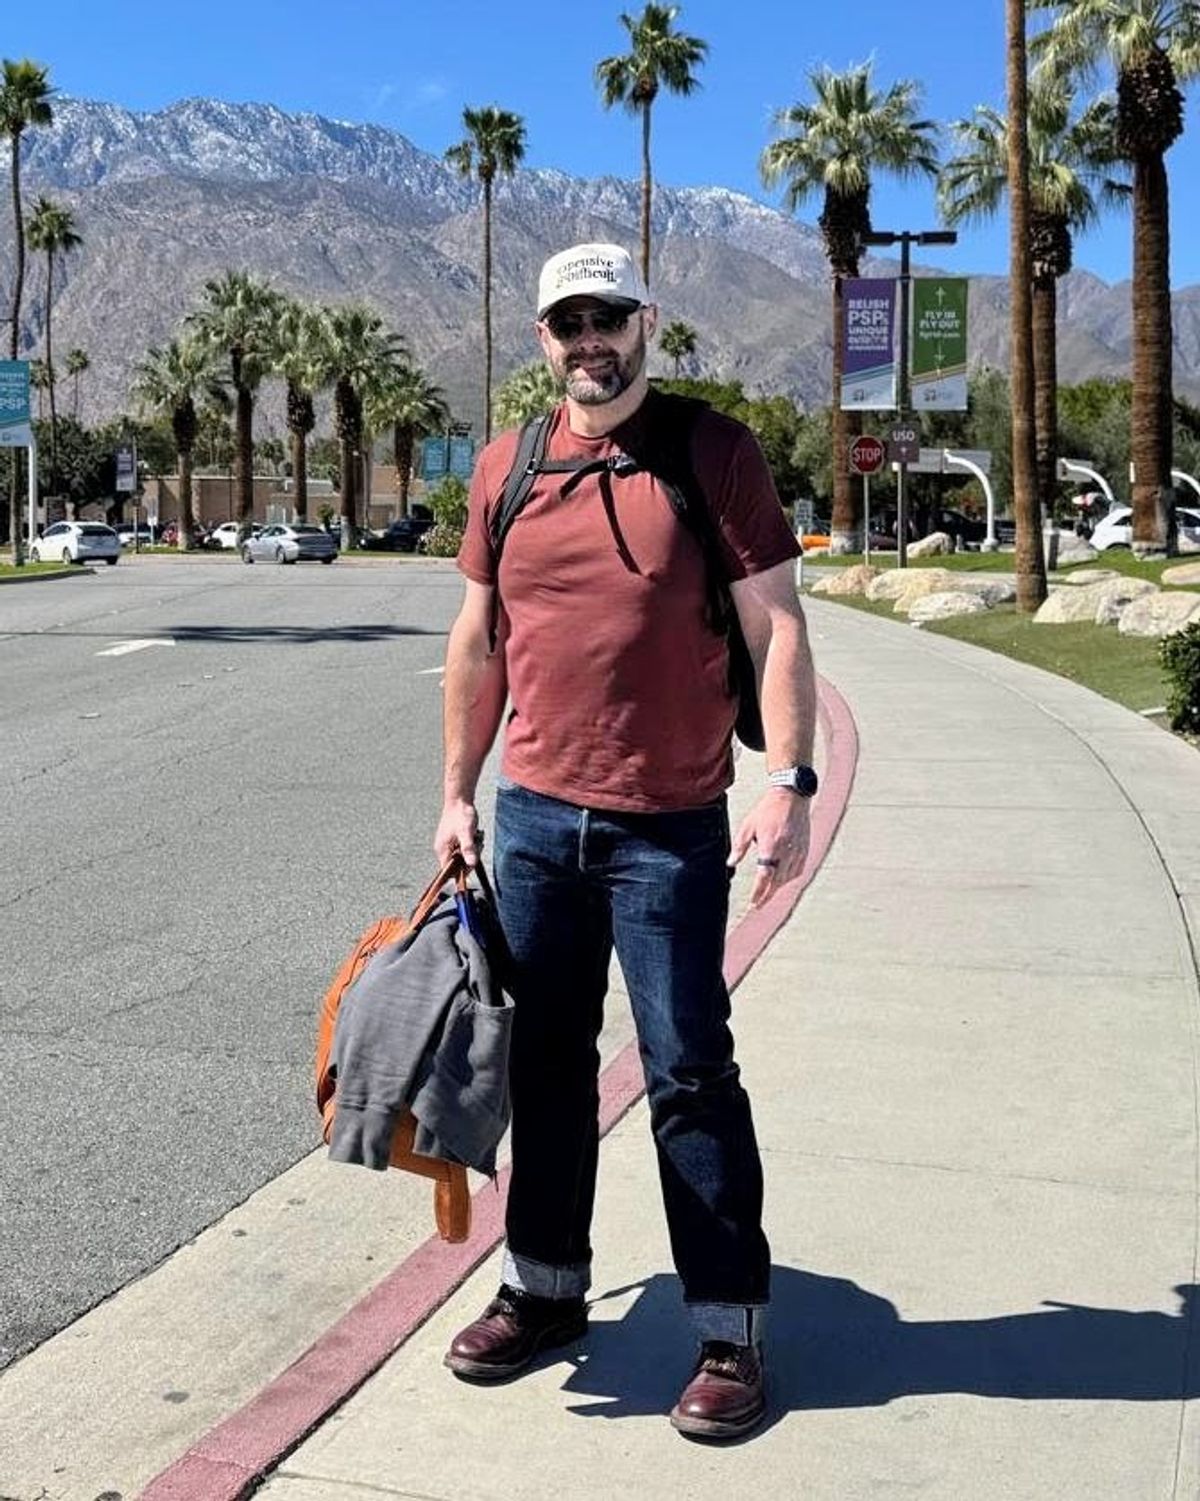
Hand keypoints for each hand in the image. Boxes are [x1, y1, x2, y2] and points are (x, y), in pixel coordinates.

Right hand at [434, 798, 480, 867]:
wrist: (459, 799)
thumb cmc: (461, 815)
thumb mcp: (467, 832)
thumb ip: (468, 848)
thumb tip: (471, 863)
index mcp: (442, 850)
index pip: (449, 871)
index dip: (461, 871)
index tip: (473, 861)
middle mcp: (442, 849)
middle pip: (457, 864)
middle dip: (469, 857)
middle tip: (476, 845)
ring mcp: (447, 844)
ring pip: (461, 856)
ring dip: (471, 849)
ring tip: (475, 837)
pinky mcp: (453, 839)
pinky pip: (463, 848)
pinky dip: (470, 843)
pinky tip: (474, 835)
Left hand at [729, 788, 811, 907]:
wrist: (792, 797)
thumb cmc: (767, 810)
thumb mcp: (748, 826)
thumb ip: (739, 847)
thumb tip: (731, 864)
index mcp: (771, 846)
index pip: (765, 876)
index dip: (759, 892)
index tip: (753, 903)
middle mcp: (786, 851)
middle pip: (777, 882)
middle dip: (767, 895)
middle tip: (758, 905)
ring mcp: (798, 851)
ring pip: (788, 878)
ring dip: (777, 887)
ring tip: (766, 893)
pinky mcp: (805, 849)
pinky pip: (797, 870)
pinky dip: (788, 878)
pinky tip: (781, 879)